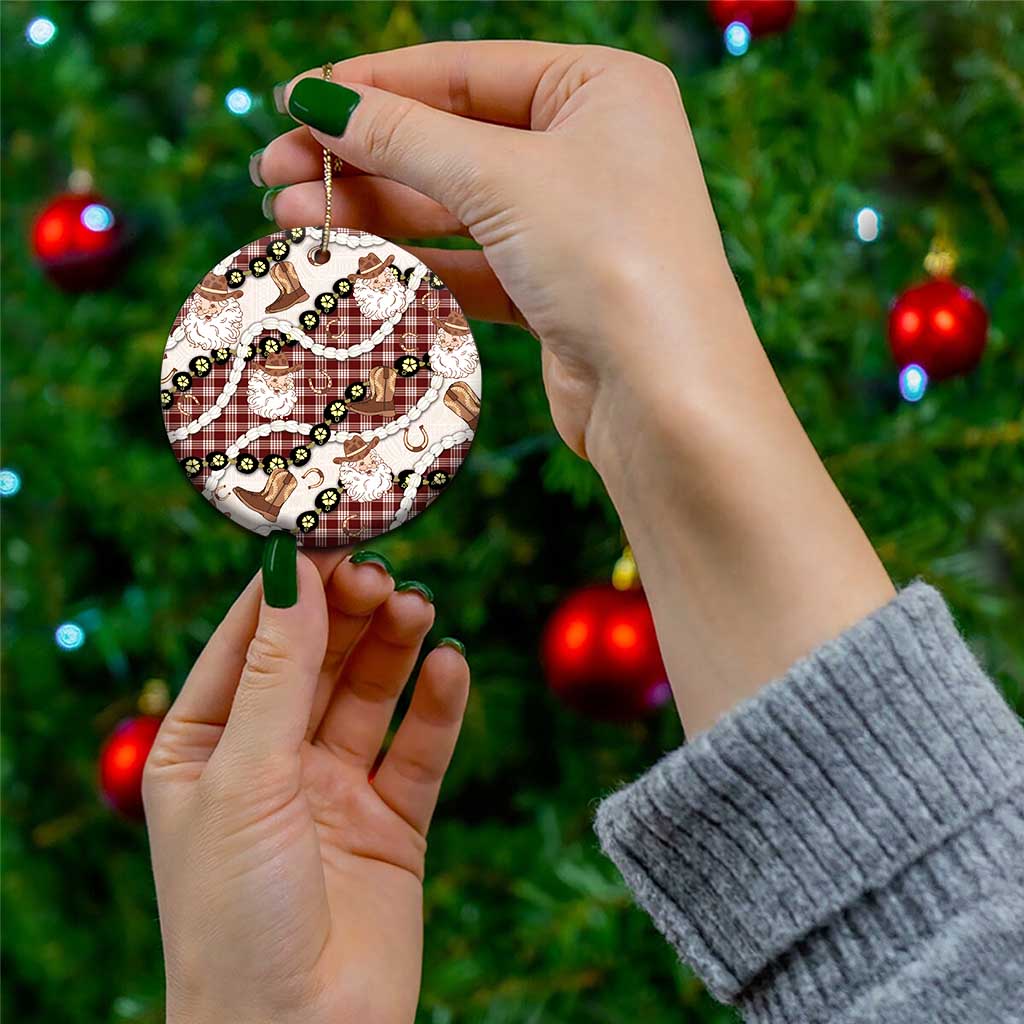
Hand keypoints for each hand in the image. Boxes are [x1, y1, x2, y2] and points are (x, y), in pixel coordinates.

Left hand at [144, 547, 468, 1023]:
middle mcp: (270, 761)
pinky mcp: (392, 822)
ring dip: (394, 646)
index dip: (288, 587)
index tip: (327, 531)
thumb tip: (291, 569)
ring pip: (370, 694)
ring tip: (418, 608)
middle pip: (316, 659)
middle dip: (348, 612)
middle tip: (383, 572)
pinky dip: (438, 705)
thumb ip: (277, 672)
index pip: (249, 642)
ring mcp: (333, 790)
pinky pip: (419, 749)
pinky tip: (451, 666)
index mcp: (205, 747)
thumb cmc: (235, 917)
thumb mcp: (245, 778)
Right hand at [258, 41, 891, 734]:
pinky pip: (471, 261)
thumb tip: (316, 102)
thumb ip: (404, 137)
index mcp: (600, 89)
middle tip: (273, 173)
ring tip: (290, 217)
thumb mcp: (500, 178)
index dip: (374, 86)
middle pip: (452, 140)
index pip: (464, 71)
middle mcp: (592, 149)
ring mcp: (574, 224)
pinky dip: (414, 260)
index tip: (293, 103)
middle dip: (362, 157)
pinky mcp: (556, 290)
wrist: (667, 398)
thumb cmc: (609, 259)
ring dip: (375, 210)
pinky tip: (350, 260)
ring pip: (455, 206)